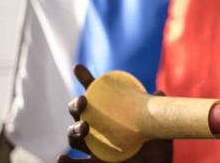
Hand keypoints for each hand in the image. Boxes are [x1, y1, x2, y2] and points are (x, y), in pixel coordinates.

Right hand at [57, 64, 172, 162]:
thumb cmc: (156, 144)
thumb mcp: (158, 124)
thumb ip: (157, 109)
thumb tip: (158, 93)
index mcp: (112, 113)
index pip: (96, 93)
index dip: (86, 80)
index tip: (78, 67)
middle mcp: (99, 127)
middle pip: (79, 113)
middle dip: (76, 105)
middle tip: (83, 101)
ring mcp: (95, 146)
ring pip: (75, 137)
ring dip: (74, 130)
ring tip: (84, 127)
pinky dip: (67, 162)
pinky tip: (61, 158)